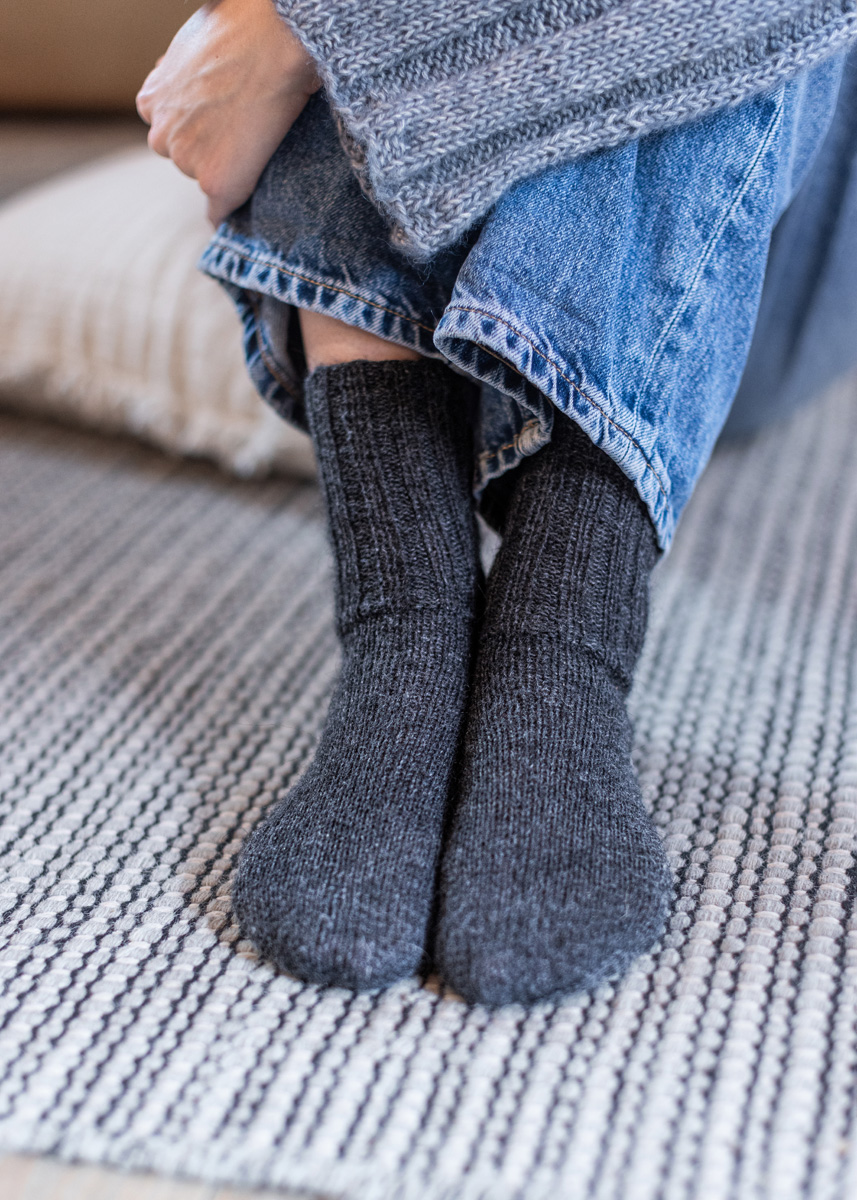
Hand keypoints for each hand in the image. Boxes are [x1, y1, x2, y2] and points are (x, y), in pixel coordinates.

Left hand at [136, 0, 320, 223]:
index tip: (220, 129)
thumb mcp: (194, 45)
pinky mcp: (215, 181)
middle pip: (185, 159)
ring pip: (206, 180)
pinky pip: (220, 211)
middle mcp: (161, 134)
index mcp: (151, 100)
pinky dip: (230, 212)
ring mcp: (186, 160)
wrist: (274, 39)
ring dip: (227, 172)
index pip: (170, 133)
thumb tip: (203, 83)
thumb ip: (187, 75)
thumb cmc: (243, 30)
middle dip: (209, 151)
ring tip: (258, 145)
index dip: (198, 130)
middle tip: (244, 133)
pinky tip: (240, 214)